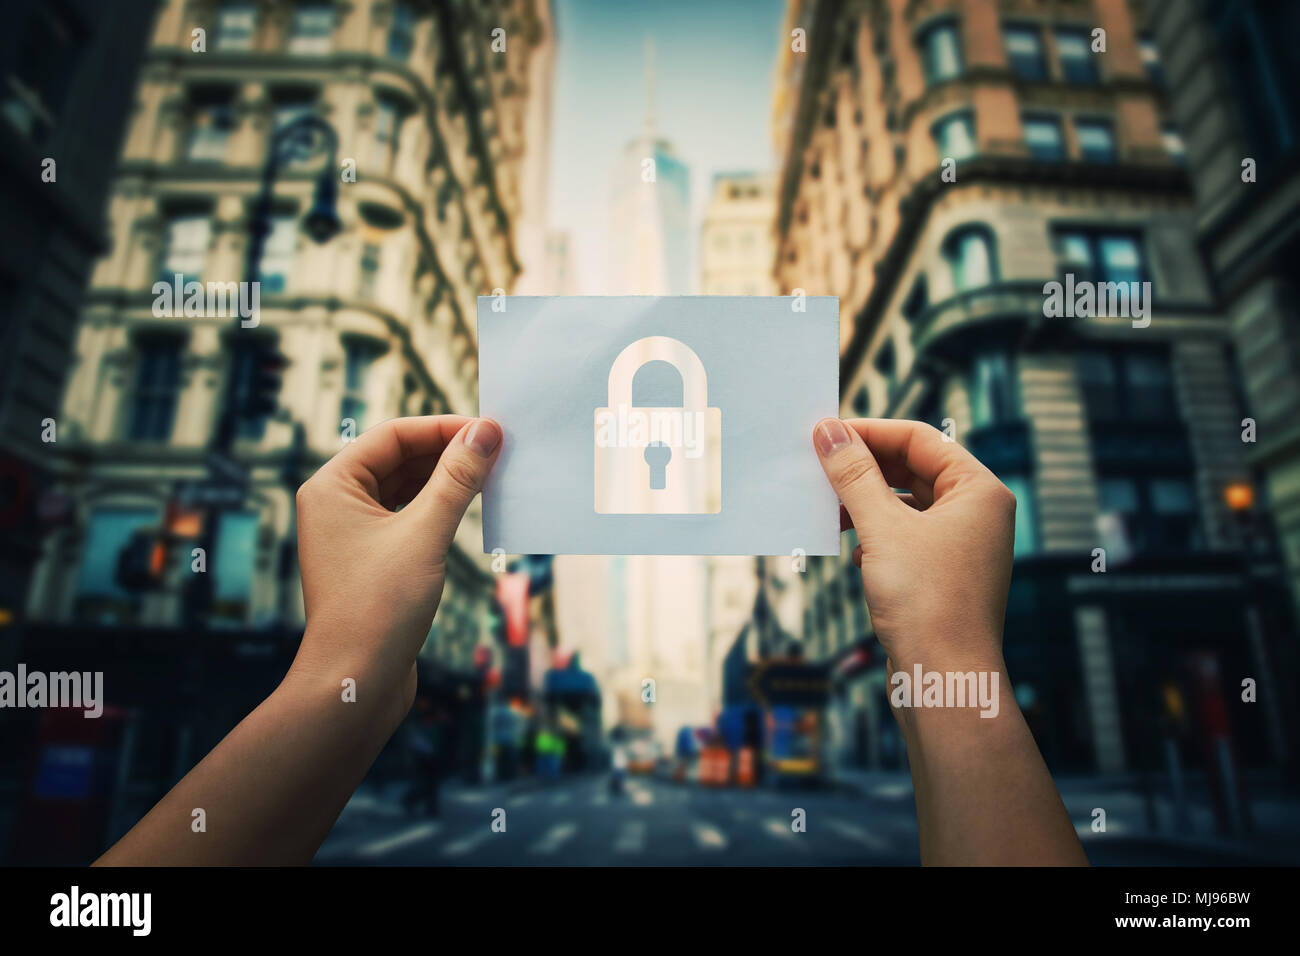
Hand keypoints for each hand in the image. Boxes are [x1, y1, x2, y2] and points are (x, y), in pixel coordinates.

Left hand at [291, 415, 501, 728]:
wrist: (356, 684)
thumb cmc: (378, 609)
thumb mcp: (426, 534)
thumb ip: (457, 479)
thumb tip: (486, 432)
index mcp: (332, 486)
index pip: (393, 436)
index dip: (442, 428)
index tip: (489, 430)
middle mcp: (336, 504)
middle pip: (399, 458)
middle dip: (448, 452)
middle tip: (498, 451)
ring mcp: (352, 534)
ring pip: (406, 489)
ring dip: (447, 481)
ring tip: (491, 476)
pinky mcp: (372, 561)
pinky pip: (409, 518)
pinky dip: (439, 509)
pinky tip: (472, 510)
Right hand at [812, 418, 1014, 672]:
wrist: (944, 681)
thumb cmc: (926, 602)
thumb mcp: (882, 528)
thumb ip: (854, 475)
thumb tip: (828, 430)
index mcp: (979, 491)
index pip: (920, 439)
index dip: (870, 432)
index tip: (824, 434)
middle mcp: (977, 514)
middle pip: (913, 468)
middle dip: (864, 468)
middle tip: (817, 465)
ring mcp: (961, 547)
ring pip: (905, 504)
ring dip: (864, 502)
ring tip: (826, 507)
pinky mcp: (941, 576)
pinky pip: (903, 537)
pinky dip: (873, 534)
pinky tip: (850, 547)